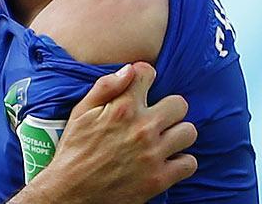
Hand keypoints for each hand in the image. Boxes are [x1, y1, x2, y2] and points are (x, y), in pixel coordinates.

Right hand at [10, 62, 197, 202]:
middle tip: (156, 116)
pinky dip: (181, 161)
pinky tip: (166, 159)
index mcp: (122, 108)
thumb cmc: (74, 149)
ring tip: (163, 138)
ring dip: (177, 133)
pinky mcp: (160, 178)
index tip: (142, 85)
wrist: (71, 190)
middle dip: (167, 107)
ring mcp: (153, 154)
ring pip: (189, 132)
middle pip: (179, 104)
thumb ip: (105, 86)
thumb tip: (129, 69)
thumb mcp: (80, 112)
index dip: (145, 76)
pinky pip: (190, 163)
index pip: (147, 74)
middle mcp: (142, 127)